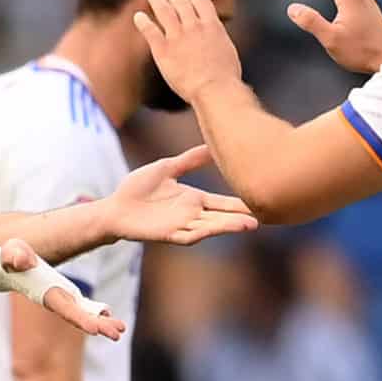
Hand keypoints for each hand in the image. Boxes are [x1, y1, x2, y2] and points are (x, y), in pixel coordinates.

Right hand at [4, 237, 124, 339]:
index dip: (81, 319)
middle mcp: (56, 301)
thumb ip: (16, 256)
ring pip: (85, 314)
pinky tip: (109, 315)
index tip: (95, 329)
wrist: (10, 262)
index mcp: (46, 293)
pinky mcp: (66, 294)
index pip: (66, 309)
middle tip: (118, 333)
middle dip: (99, 326)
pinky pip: (84, 306)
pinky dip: (96, 312)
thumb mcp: (11, 251)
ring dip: (102, 322)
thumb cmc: (10, 256)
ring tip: (121, 329)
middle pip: (80, 317)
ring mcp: (62, 299)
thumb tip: (24, 261)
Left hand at [91, 142, 256, 247]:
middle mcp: (192, 214)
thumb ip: (189, 160)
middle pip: (222, 216)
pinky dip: (203, 232)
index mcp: (194, 199)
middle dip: (242, 217)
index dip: (240, 202)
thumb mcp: (167, 168)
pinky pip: (189, 235)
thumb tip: (210, 145)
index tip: (260, 199)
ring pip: (210, 227)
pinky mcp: (168, 234)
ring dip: (229, 226)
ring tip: (249, 224)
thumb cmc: (138, 189)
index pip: (223, 202)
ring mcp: (181, 225)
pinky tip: (216, 229)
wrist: (115, 207)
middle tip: (266, 215)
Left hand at [134, 0, 243, 105]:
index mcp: (212, 26)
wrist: (213, 89)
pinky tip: (138, 17)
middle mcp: (193, 26)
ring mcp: (177, 37)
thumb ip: (218, 40)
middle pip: (180, 2)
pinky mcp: (163, 50)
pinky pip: (150, 31)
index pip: (201, 2)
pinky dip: (143, 22)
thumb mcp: (228, 52)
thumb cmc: (225, 78)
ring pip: (164, 10)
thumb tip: (216, 38)